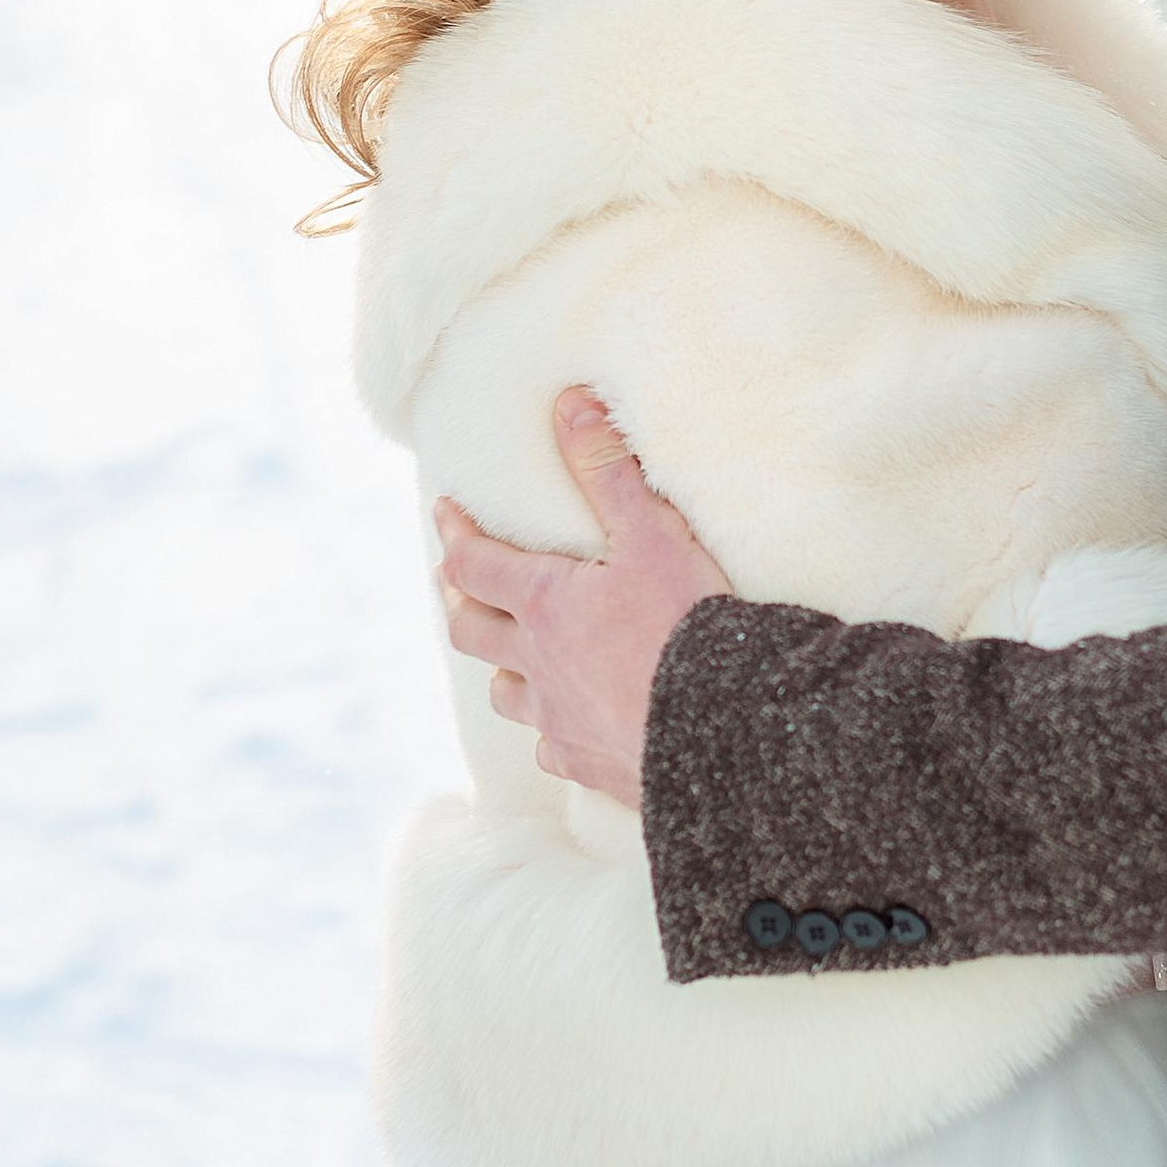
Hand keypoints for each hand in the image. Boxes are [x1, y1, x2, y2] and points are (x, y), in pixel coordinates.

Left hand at [435, 391, 732, 810]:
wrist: (720, 727)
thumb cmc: (683, 626)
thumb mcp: (652, 534)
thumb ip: (609, 469)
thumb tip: (571, 403)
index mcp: (543, 604)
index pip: (473, 563)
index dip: (455, 533)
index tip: (445, 511)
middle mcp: (535, 663)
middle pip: (471, 632)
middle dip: (461, 602)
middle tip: (458, 583)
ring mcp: (557, 718)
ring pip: (505, 693)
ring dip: (501, 668)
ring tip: (509, 655)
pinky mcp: (586, 763)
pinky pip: (550, 748)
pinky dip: (550, 730)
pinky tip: (564, 727)